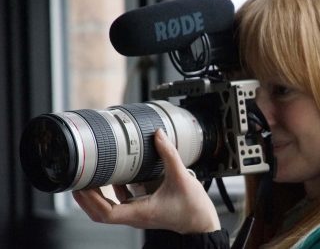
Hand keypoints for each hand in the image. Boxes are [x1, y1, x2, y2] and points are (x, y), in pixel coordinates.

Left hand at [73, 129, 220, 233]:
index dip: (89, 199)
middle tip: (78, 178)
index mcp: (140, 212)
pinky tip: (114, 175)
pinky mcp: (144, 207)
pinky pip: (122, 200)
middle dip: (86, 197)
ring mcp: (139, 212)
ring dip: (96, 194)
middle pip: (100, 212)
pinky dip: (113, 189)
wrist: (201, 223)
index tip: (82, 184)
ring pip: (108, 208)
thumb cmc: (193, 209)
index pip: (105, 213)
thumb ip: (169, 155)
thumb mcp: (181, 178)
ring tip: (90, 176)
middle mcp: (136, 215)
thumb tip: (158, 135)